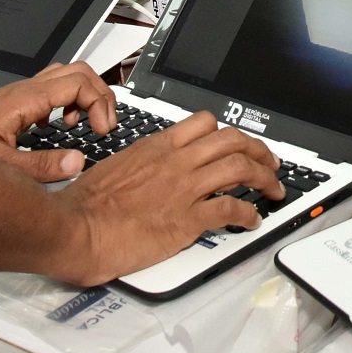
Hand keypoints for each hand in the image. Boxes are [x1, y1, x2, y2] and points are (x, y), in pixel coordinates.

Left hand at [0, 62, 116, 182]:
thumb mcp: (0, 164)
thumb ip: (40, 167)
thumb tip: (77, 163)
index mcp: (27, 99)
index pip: (79, 83)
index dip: (99, 104)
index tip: (100, 131)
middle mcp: (27, 91)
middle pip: (79, 71)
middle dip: (100, 95)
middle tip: (103, 125)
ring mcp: (22, 94)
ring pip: (67, 77)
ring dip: (86, 97)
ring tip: (87, 125)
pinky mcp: (17, 103)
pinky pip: (53, 90)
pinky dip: (69, 103)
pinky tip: (61, 127)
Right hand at [47, 112, 283, 284]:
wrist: (78, 228)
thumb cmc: (87, 203)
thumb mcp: (118, 166)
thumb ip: (145, 162)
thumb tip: (156, 168)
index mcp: (159, 147)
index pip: (206, 124)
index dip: (229, 133)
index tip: (239, 144)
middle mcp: (177, 162)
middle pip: (233, 141)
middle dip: (260, 150)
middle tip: (271, 163)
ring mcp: (185, 189)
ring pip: (240, 169)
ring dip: (264, 179)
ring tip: (273, 189)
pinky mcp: (187, 219)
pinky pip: (230, 209)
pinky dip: (249, 213)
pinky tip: (253, 219)